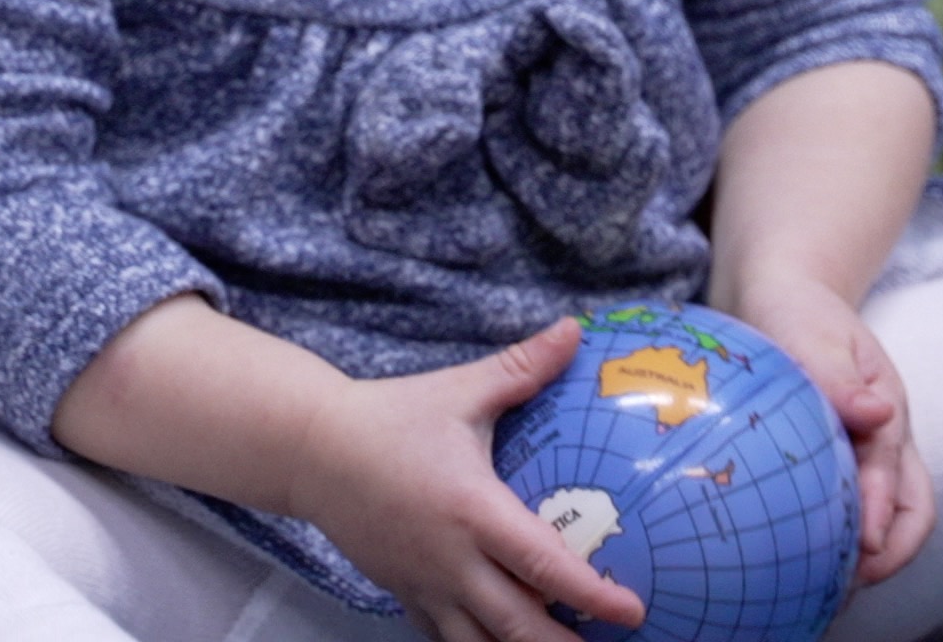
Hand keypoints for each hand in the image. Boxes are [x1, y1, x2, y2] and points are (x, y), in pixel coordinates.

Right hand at [290, 318, 648, 641]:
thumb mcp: (460, 391)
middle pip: (516, 626)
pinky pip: (444, 637)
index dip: (592, 595)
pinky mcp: (403, 594)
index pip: (543, 565)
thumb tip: (575, 331)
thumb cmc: (390, 417)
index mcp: (473, 511)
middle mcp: (452, 560)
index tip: (632, 611)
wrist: (311, 450)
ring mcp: (424, 585)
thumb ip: (521, 368)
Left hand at [727, 272, 935, 583]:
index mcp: (886, 412)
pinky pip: (844, 515)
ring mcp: (864, 459)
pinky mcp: (834, 470)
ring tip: (821, 591)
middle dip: (891, 555)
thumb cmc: (797, 314)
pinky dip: (831, 545)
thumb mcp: (813, 333)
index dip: (882, 513)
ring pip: (886, 521)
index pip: (896, 473)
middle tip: (847, 585)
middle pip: (913, 512)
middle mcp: (884, 443)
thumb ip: (838, 375)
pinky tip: (793, 567)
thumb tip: (877, 413)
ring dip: (864, 559)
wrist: (778, 301)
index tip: (863, 547)